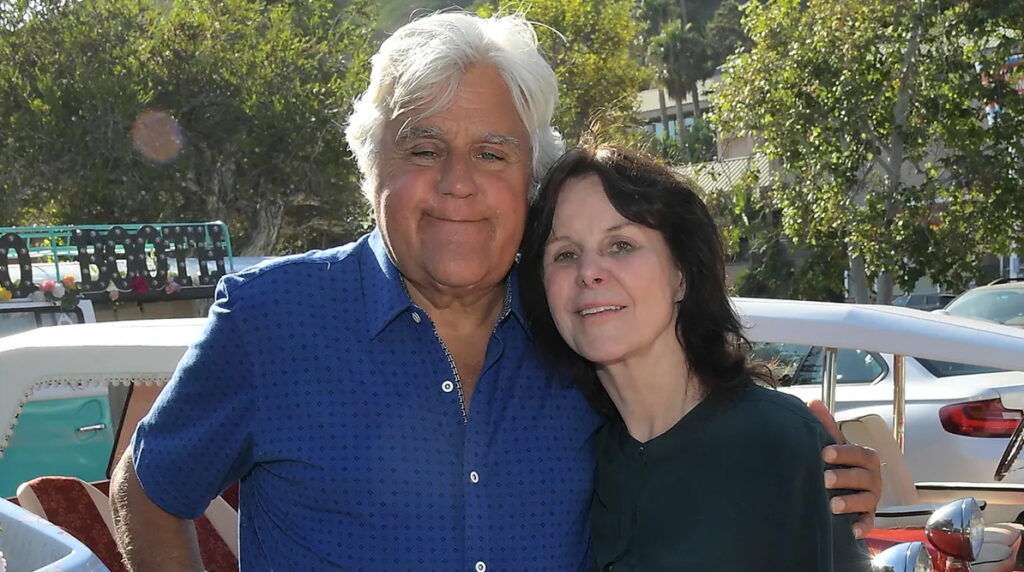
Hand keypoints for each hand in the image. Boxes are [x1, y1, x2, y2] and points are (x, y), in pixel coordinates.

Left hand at [808, 399, 881, 538]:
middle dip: (845, 478)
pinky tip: (851, 529)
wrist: (844, 490)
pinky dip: (862, 527)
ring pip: (866, 501)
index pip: (859, 453)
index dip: (844, 453)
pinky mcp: (867, 518)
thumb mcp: (833, 444)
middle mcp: (872, 479)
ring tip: (832, 505)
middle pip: (863, 477)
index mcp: (865, 459)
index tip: (825, 453)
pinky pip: (868, 523)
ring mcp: (871, 499)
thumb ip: (825, 425)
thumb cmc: (839, 464)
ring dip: (850, 502)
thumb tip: (813, 402)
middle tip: (825, 479)